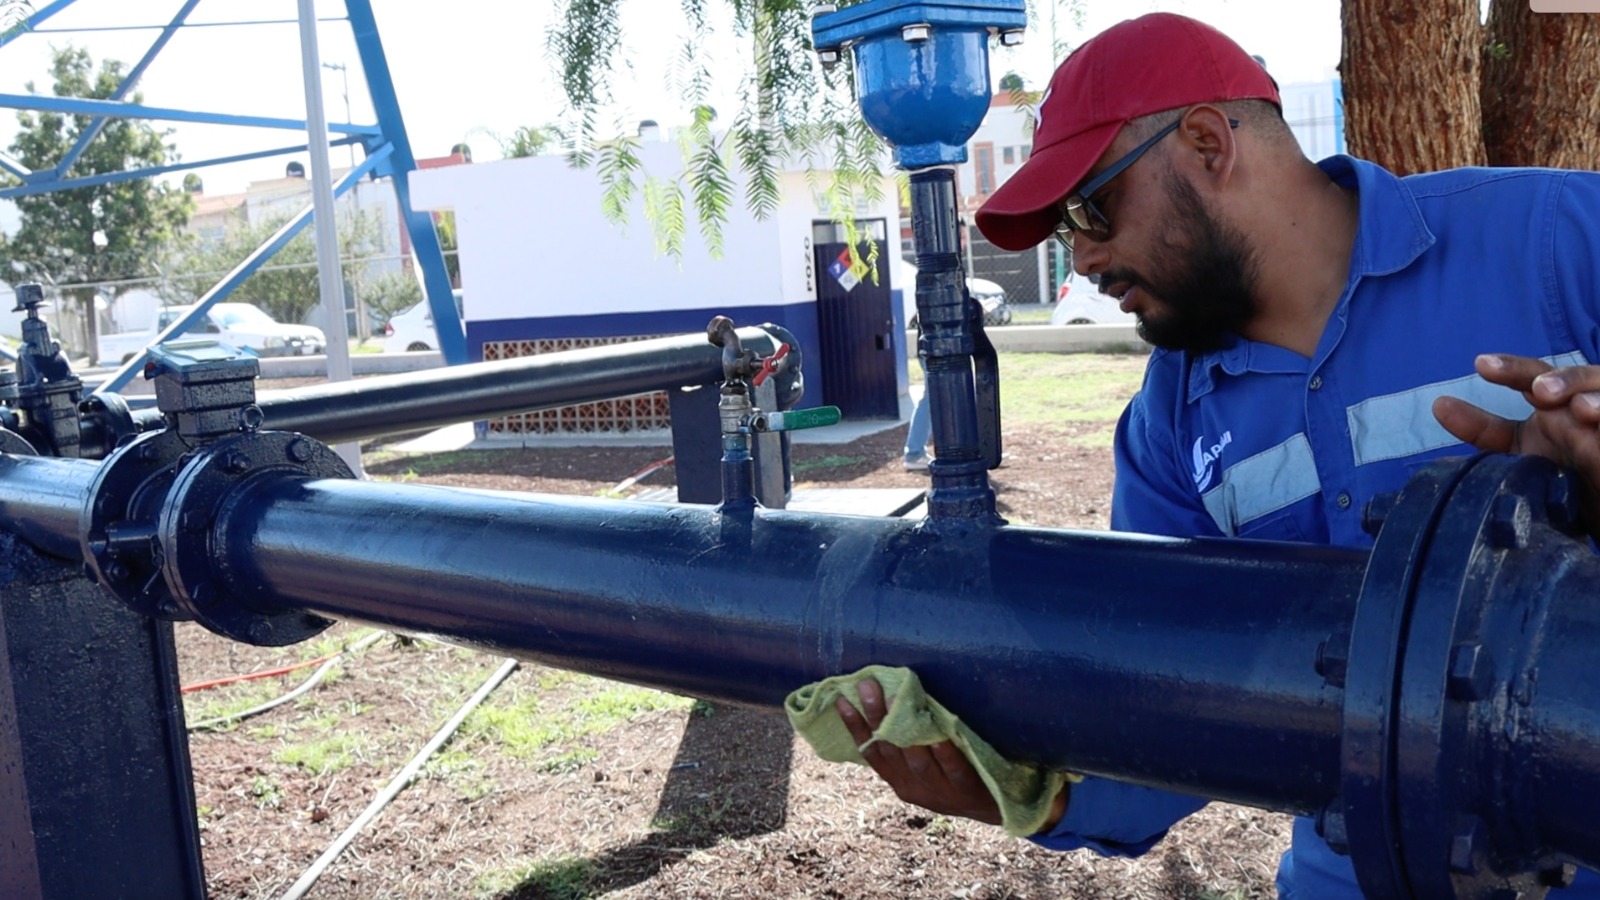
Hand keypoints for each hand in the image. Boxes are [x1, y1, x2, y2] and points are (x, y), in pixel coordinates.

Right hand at [836, 677, 1010, 826]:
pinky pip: (953, 770)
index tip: (843, 699)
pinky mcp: (966, 792)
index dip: (855, 727)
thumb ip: (906, 744)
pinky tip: (939, 736)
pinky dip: (944, 753)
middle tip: (868, 685)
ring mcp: (939, 792)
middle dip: (876, 717)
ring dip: (905, 731)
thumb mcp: (924, 768)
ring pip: (917, 761)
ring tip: (897, 698)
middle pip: (890, 751)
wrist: (994, 808)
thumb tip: (888, 701)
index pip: (871, 752)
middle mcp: (914, 788)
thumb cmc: (954, 778)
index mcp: (899, 782)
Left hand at [1432, 353, 1599, 532]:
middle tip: (1541, 391)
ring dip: (1596, 400)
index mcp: (1555, 403)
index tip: (1480, 365)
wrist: (1599, 501)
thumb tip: (1440, 405)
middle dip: (1562, 379)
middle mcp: (1583, 403)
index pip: (1533, 377)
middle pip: (1574, 380)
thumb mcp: (1522, 450)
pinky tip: (1596, 418)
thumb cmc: (1564, 470)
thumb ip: (1485, 431)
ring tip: (1581, 410)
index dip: (1510, 369)